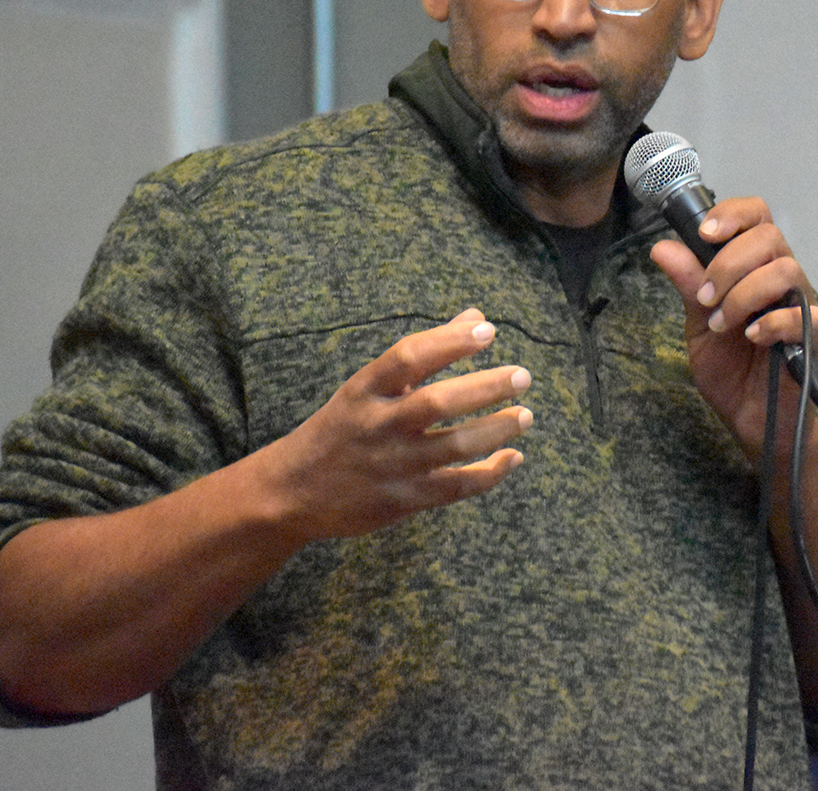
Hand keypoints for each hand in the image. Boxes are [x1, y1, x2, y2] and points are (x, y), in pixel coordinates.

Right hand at [256, 308, 532, 540]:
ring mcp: (391, 465)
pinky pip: (456, 487)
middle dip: (486, 387)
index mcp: (365, 390)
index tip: (488, 330)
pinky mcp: (403, 501)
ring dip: (496, 429)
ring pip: (454, 446)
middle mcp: (378, 425)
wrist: (292, 491)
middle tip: (523, 376)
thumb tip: (477, 317)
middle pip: (437, 402)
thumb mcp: (369, 385)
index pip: (409, 356)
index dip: (450, 342)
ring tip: (525, 415)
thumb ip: (425, 353)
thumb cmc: (343, 427)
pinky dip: (490, 473)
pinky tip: (512, 457)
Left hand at [648, 197, 817, 463]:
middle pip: (769, 236)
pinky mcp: (814, 336)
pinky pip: (803, 314)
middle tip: (706, 298)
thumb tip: (662, 247)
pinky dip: (771, 323)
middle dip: (729, 263)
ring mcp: (800, 305)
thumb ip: (688, 286)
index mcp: (753, 266)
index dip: (733, 213)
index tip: (704, 233)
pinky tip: (752, 338)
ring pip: (785, 270)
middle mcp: (781, 277)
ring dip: (744, 294)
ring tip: (722, 324)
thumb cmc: (729, 368)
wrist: (749, 418)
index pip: (756, 216)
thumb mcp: (696, 325)